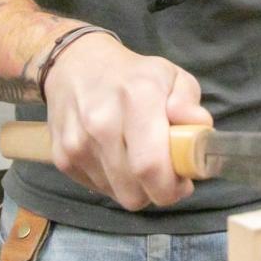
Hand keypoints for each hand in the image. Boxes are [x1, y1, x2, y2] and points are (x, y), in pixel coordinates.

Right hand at [42, 33, 210, 209]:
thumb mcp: (171, 76)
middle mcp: (101, 123)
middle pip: (134, 192)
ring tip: (139, 159)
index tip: (184, 182)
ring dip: (135, 187)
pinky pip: (98, 189)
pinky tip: (117, 156)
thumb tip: (199, 127)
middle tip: (165, 171)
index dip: (171, 187)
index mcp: (136, 98)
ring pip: (118, 195)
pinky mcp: (61, 158)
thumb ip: (189, 103)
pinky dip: (113, 182)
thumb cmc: (132, 74)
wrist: (74, 65)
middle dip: (157, 190)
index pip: (151, 166)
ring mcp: (77, 143)